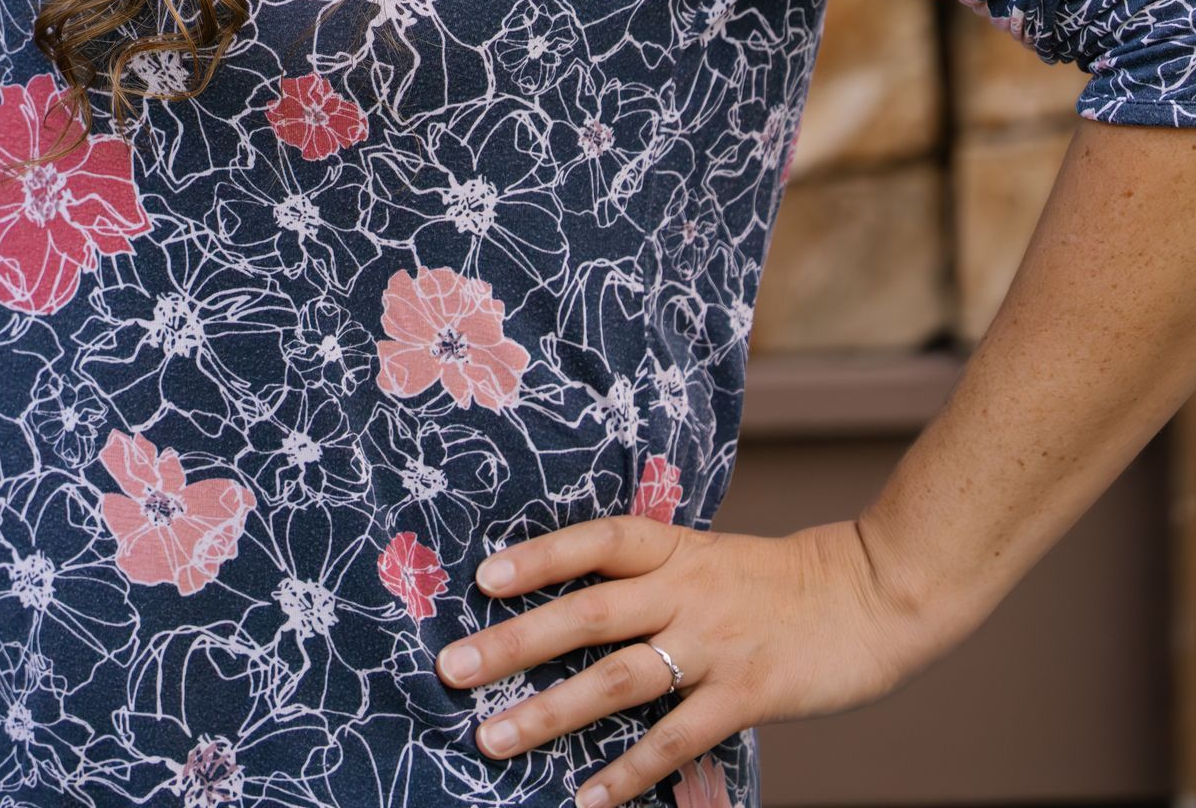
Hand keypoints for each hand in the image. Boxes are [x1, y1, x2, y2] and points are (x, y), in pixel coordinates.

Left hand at [432, 513, 934, 801]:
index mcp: (676, 549)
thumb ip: (651, 577)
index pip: (596, 541)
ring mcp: (714, 643)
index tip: (482, 576)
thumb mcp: (709, 557)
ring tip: (494, 740)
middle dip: (514, 642)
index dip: (539, 555)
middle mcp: (686, 590)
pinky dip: (628, 771)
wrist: (869, 594)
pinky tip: (588, 798)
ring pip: (617, 679)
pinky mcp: (746, 695)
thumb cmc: (779, 582)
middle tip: (453, 668)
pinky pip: (675, 738)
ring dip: (550, 713)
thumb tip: (574, 603)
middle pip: (587, 612)